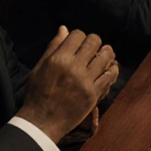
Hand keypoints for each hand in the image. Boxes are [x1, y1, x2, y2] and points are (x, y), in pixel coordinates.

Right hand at [15, 26, 118, 143]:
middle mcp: (73, 68)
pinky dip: (112, 68)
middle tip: (91, 48)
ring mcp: (85, 81)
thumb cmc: (38, 93)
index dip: (79, 36)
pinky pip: (110, 75)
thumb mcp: (40, 67)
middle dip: (93, 42)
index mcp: (58, 59)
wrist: (42, 122)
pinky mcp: (94, 93)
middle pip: (94, 42)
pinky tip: (109, 68)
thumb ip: (53, 47)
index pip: (77, 35)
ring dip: (106, 52)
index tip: (78, 43)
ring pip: (106, 55)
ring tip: (102, 55)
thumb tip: (64, 28)